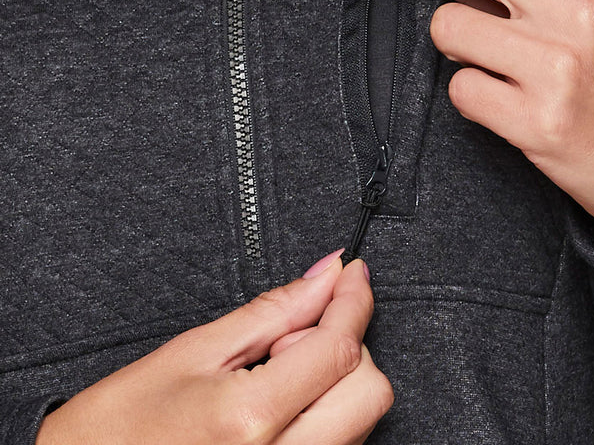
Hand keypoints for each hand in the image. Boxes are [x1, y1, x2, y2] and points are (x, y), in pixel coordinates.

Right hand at [36, 254, 392, 444]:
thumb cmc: (114, 428)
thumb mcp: (190, 353)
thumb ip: (270, 313)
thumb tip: (324, 276)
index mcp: (248, 420)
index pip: (338, 350)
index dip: (353, 301)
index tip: (352, 274)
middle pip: (369, 393)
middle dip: (347, 346)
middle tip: (294, 333)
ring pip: (360, 425)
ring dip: (337, 383)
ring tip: (276, 372)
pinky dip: (326, 416)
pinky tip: (282, 402)